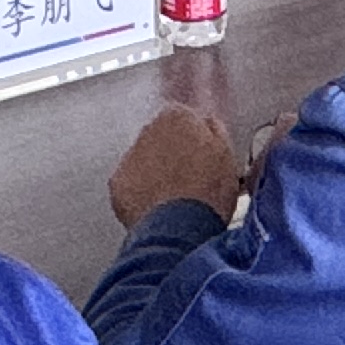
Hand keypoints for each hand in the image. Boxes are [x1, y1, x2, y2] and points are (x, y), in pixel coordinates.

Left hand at [109, 107, 244, 230]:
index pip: (184, 119)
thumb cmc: (208, 192)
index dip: (195, 141)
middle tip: (190, 182)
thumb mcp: (227, 155)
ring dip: (155, 176)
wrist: (182, 228)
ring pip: (144, 163)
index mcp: (177, 117)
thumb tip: (207, 123)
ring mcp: (129, 158)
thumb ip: (214, 130)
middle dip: (172, 156)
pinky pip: (130, 186)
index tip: (203, 157)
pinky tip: (158, 210)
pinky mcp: (117, 185)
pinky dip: (140, 196)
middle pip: (161, 139)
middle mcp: (148, 130)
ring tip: (175, 201)